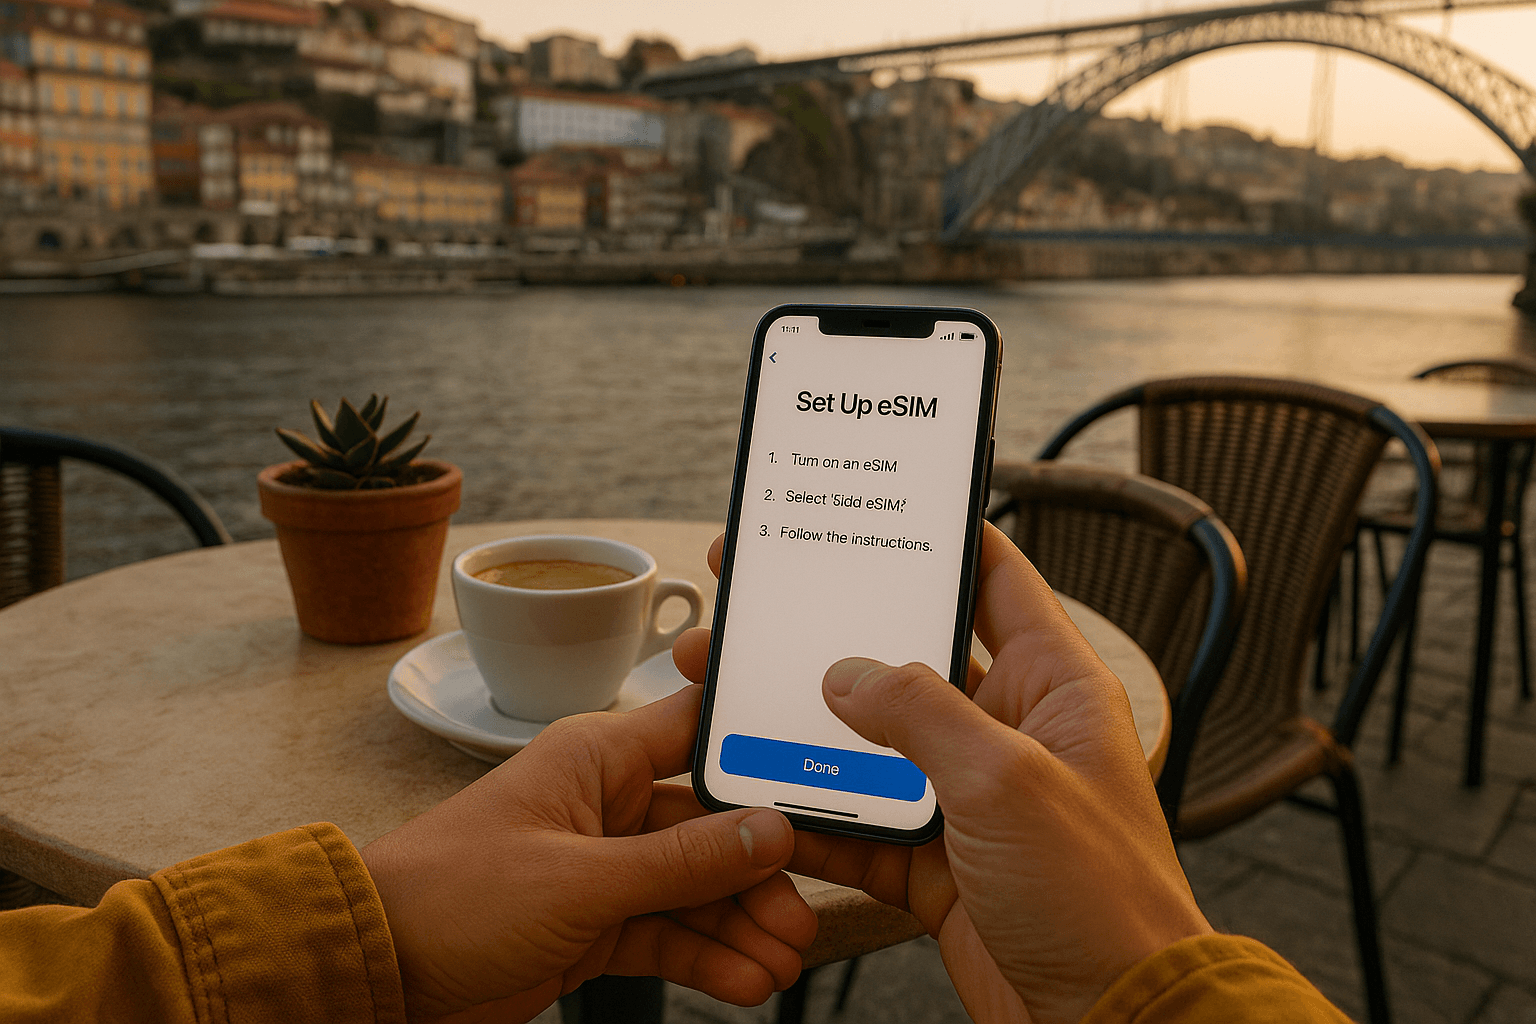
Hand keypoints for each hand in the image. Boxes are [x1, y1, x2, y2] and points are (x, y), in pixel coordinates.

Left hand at [360, 685, 816, 1023]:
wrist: (378, 971)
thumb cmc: (451, 897)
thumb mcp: (578, 882)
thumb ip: (680, 862)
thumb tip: (768, 832)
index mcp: (595, 759)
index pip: (697, 734)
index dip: (756, 756)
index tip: (816, 787)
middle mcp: (605, 806)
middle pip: (709, 829)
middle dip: (758, 876)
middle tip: (799, 918)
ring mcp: (602, 868)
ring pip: (695, 889)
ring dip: (739, 926)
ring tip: (780, 963)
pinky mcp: (594, 923)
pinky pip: (667, 933)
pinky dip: (705, 958)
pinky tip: (742, 980)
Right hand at [672, 523, 1209, 1023]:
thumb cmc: (1100, 899)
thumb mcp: (1004, 780)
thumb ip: (919, 711)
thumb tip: (847, 672)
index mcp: (1050, 685)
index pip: (994, 579)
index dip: (937, 537)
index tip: (875, 508)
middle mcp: (1007, 729)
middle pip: (910, 656)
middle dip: (835, 631)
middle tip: (767, 599)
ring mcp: (967, 794)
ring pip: (871, 740)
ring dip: (805, 721)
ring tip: (734, 690)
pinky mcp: (935, 856)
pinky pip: (859, 818)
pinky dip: (811, 808)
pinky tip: (760, 788)